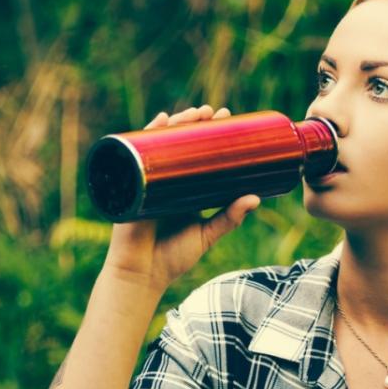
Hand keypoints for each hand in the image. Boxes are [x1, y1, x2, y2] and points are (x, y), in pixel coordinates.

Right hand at [102, 105, 260, 291]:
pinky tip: (158, 121)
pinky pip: (136, 156)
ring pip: (160, 144)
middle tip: (213, 113)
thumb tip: (255, 198)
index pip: (197, 154)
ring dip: (175, 123)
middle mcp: (165, 181)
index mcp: (183, 189)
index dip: (210, 135)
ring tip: (193, 114)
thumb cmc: (172, 258)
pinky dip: (145, 136)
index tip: (227, 119)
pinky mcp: (131, 186)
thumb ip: (229, 218)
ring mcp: (148, 180)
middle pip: (178, 143)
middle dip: (194, 123)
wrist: (142, 275)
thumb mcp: (206, 235)